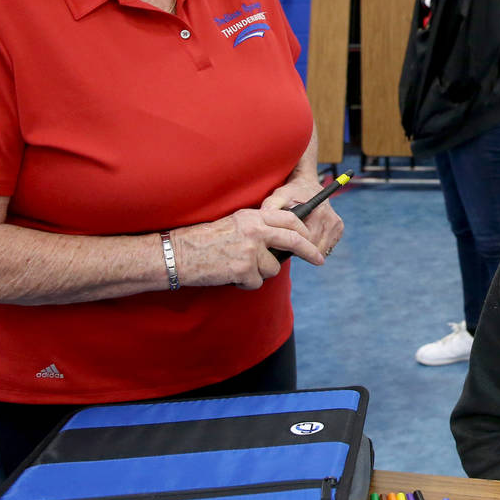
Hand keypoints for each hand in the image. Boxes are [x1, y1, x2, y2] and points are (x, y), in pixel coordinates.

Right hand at [173, 207, 323, 289]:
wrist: (179, 253)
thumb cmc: (205, 239)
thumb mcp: (235, 223)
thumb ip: (259, 227)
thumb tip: (283, 240)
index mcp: (253, 216)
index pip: (289, 220)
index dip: (304, 231)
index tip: (312, 239)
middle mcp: (255, 231)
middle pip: (294, 240)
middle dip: (310, 251)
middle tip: (320, 259)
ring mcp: (250, 250)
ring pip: (273, 268)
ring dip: (260, 272)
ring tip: (238, 266)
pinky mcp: (243, 269)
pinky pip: (257, 282)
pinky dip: (246, 283)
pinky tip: (230, 274)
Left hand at [262, 176, 344, 258]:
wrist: (307, 185)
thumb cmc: (291, 193)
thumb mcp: (279, 196)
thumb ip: (271, 207)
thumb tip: (263, 220)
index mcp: (319, 212)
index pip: (307, 242)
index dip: (293, 246)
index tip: (283, 244)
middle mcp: (331, 220)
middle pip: (314, 249)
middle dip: (300, 249)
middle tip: (288, 243)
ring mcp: (337, 226)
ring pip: (320, 251)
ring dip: (308, 250)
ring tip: (296, 240)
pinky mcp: (339, 230)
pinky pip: (325, 248)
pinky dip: (315, 247)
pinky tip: (306, 238)